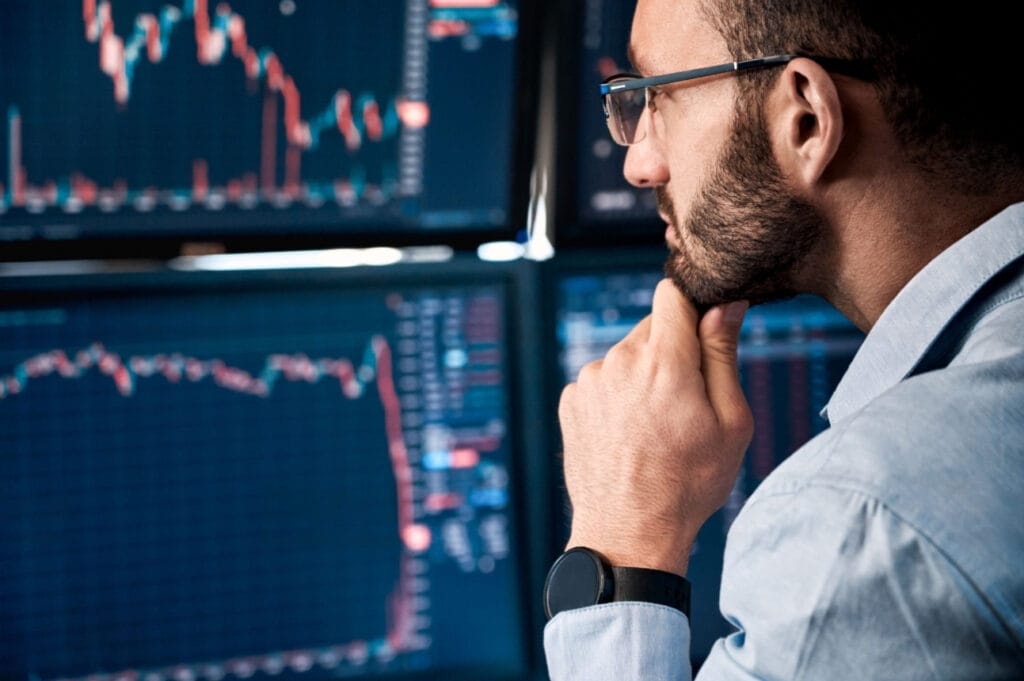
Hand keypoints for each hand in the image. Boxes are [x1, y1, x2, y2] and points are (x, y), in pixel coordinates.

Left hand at [558, 279, 752, 576]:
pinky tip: (628, 434)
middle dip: (672, 352)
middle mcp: (619, 361)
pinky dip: (616, 396)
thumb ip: (723, 354)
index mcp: (665, 361)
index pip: (673, 295)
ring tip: (654, 426)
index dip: (692, 305)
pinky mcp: (571, 400)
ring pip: (626, 356)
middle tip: (685, 401)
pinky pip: (602, 380)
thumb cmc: (688, 483)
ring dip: (642, 375)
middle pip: (651, 328)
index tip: (703, 329)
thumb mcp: (730, 421)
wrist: (628, 532)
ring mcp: (589, 380)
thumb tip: (725, 304)